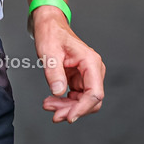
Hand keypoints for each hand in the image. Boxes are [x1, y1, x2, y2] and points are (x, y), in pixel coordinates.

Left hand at [33, 6, 104, 122]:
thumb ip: (54, 73)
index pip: (94, 93)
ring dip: (67, 108)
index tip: (69, 117)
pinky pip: (76, 97)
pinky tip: (52, 101)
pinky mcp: (79, 79)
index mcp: (90, 62)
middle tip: (54, 114)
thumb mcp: (48, 52)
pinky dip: (65, 102)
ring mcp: (87, 75)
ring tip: (49, 106)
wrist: (49, 25)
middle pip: (90, 100)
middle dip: (73, 110)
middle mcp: (93, 69)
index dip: (83, 108)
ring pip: (83, 101)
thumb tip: (59, 92)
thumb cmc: (51, 34)